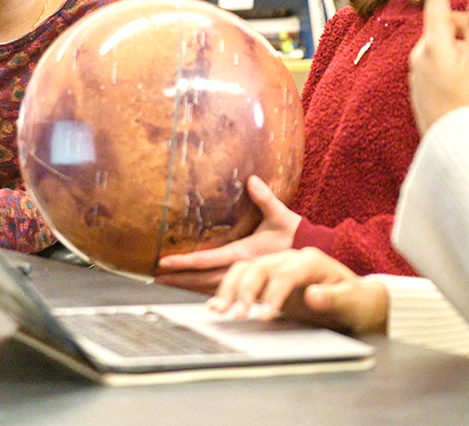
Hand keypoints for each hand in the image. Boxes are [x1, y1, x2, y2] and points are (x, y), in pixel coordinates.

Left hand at [154, 175, 301, 293]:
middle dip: (178, 279)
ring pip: (208, 286)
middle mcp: (240, 269)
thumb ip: (266, 199)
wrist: (312, 256)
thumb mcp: (281, 215)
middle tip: (155, 278)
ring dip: (186, 285)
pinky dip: (201, 287)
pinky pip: (218, 286)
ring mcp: (242, 278)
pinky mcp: (246, 282)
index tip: (165, 262)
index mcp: (244, 253)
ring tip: (166, 283)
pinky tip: (191, 286)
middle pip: (202, 278)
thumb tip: (252, 180)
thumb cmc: (295, 235)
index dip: (185, 261)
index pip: (208, 259)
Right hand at [208, 248, 389, 334]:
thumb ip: (333, 298)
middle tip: (236, 315)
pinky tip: (217, 305)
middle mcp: (290, 259)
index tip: (264, 315)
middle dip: (244, 290)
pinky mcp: (268, 280)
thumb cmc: (354, 299)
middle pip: (259, 267)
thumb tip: (312, 295)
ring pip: (245, 269)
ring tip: (219, 310)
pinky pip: (243, 279)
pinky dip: (228, 291)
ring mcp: (277, 267)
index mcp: (311, 260)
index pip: (286, 273)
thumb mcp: (351, 300)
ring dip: (229, 289)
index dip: (273, 294)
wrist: (354, 299)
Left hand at [408, 0, 468, 134]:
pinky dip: (463, 60)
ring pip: (448, 46)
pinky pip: (444, 63)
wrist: (449, 146)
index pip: (436, 0)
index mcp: (431, 44)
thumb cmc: (466, 106)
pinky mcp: (423, 86)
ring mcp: (420, 71)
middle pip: (446, 26)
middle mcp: (420, 54)